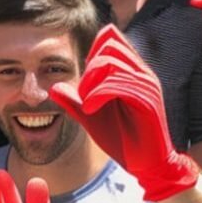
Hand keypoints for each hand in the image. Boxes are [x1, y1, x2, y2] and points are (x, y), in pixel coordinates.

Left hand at [49, 24, 197, 201]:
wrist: (148, 164)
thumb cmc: (123, 139)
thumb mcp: (91, 117)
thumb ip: (74, 101)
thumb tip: (53, 87)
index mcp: (132, 72)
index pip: (112, 38)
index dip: (92, 50)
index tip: (85, 79)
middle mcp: (142, 73)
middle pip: (109, 46)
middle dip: (88, 68)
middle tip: (82, 95)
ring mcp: (147, 85)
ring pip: (111, 63)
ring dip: (90, 83)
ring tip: (86, 105)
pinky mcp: (147, 101)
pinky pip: (117, 84)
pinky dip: (97, 95)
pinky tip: (90, 110)